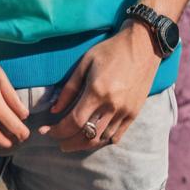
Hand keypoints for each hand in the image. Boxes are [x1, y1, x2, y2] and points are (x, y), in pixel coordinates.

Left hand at [37, 22, 160, 151]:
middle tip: (58, 141)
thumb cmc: (111, 50)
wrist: (142, 46)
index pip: (74, 122)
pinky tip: (93, 137)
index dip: (58, 130)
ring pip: (101, 139)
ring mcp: (125, 112)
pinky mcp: (134, 113)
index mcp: (97, 91)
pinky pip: (116, 136)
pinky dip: (102, 140)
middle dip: (69, 142)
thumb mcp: (85, 62)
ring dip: (84, 144)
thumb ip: (69, 87)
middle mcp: (112, 106)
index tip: (47, 131)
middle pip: (87, 136)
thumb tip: (55, 110)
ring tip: (73, 141)